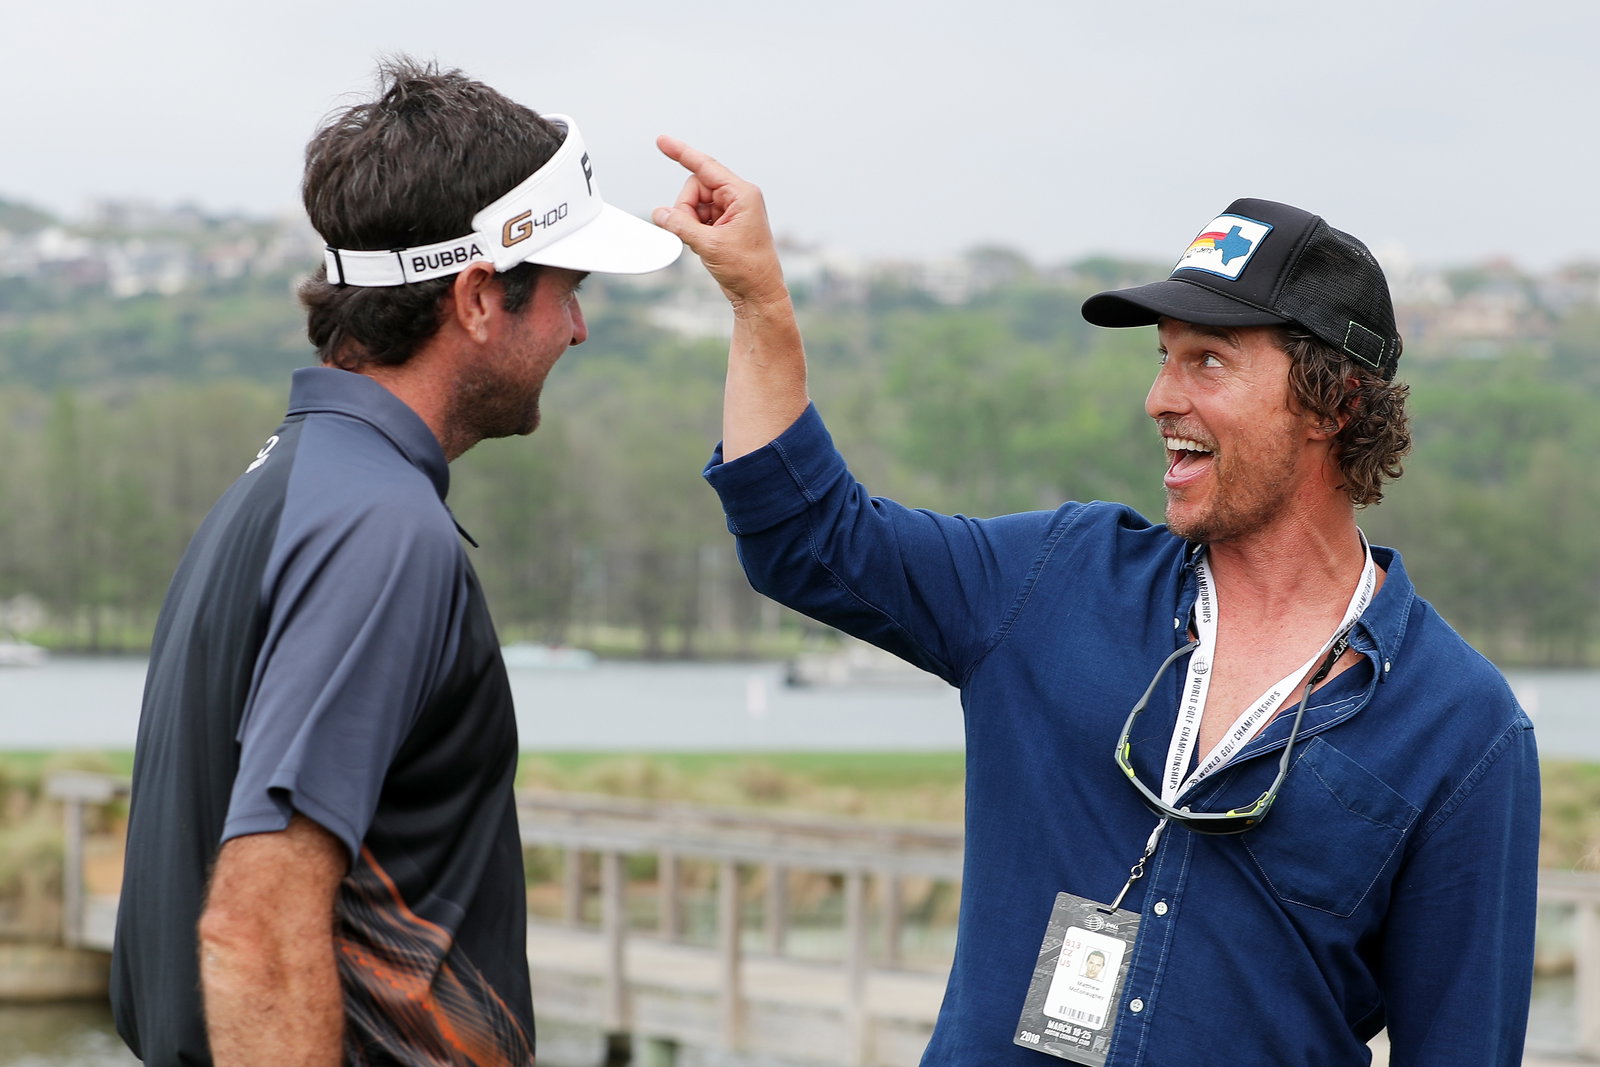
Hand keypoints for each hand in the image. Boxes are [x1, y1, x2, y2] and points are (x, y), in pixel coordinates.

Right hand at [653, 136, 787, 311]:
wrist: (759, 294)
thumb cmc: (746, 269)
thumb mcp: (709, 245)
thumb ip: (681, 226)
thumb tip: (659, 213)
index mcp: (742, 194)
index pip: (706, 166)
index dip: (682, 153)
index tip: (661, 141)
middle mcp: (738, 198)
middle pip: (695, 188)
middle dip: (685, 208)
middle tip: (691, 233)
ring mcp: (731, 211)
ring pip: (694, 204)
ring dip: (689, 222)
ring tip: (702, 243)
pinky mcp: (724, 224)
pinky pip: (697, 217)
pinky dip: (693, 229)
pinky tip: (702, 245)